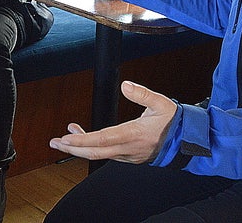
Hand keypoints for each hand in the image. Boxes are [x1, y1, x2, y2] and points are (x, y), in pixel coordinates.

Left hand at [48, 81, 176, 163]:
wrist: (187, 142)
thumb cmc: (174, 123)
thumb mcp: (161, 104)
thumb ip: (143, 94)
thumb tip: (126, 85)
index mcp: (132, 135)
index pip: (101, 139)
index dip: (82, 140)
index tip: (66, 137)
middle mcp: (127, 148)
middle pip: (94, 153)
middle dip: (72, 148)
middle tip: (55, 143)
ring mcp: (127, 155)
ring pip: (98, 154)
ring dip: (80, 147)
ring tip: (65, 138)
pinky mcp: (128, 157)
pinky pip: (106, 154)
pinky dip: (92, 147)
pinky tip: (85, 138)